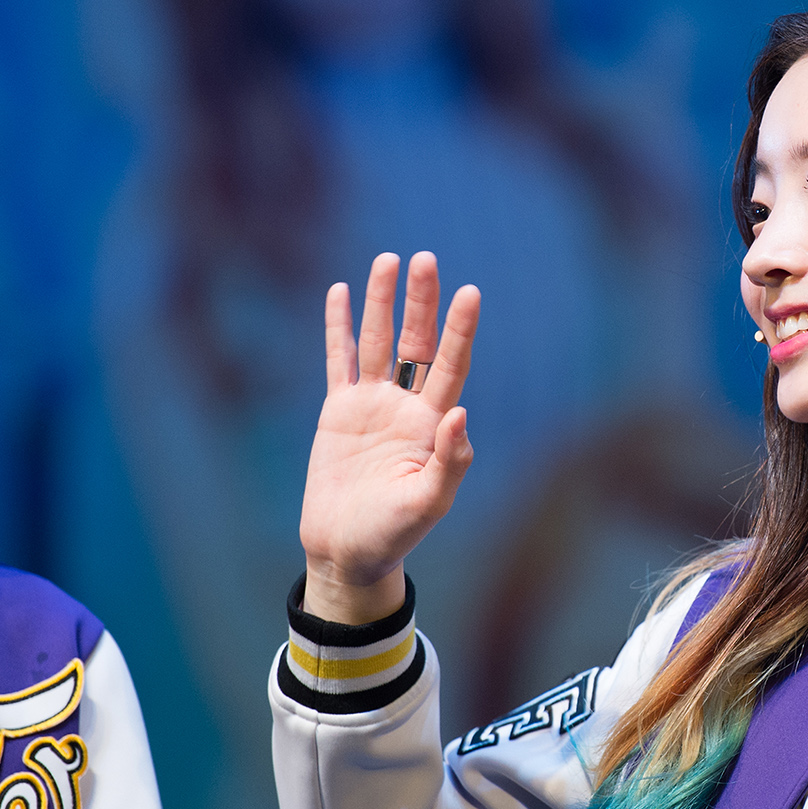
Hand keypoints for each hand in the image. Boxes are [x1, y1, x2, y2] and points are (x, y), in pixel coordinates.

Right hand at [298, 252, 479, 624]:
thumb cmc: (394, 533)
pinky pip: (338, 361)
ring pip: (378, 342)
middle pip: (417, 343)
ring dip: (382, 303)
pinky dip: (337, 328)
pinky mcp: (338, 412)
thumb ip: (449, 461)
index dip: (460, 331)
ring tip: (388, 260)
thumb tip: (460, 413)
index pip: (452, 366)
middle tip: (425, 259)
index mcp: (433, 424)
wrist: (348, 550)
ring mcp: (372, 405)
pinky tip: (340, 292)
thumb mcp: (429, 502)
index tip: (470, 293)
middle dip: (422, 302)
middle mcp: (407, 407)